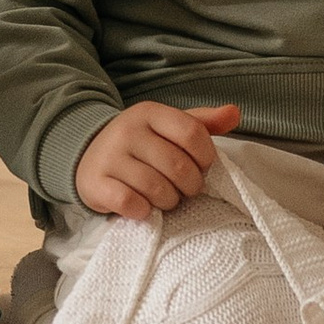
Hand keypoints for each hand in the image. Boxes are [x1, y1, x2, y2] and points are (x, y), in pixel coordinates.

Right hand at [73, 100, 241, 221]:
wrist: (88, 153)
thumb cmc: (140, 144)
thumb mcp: (168, 127)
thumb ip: (202, 122)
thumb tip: (235, 113)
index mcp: (149, 112)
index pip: (192, 133)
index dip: (206, 157)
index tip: (201, 167)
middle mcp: (128, 130)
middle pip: (179, 166)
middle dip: (190, 186)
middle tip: (184, 189)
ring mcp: (109, 157)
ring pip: (157, 189)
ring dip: (169, 201)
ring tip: (165, 198)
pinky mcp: (95, 183)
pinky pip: (131, 204)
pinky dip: (144, 211)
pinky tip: (143, 206)